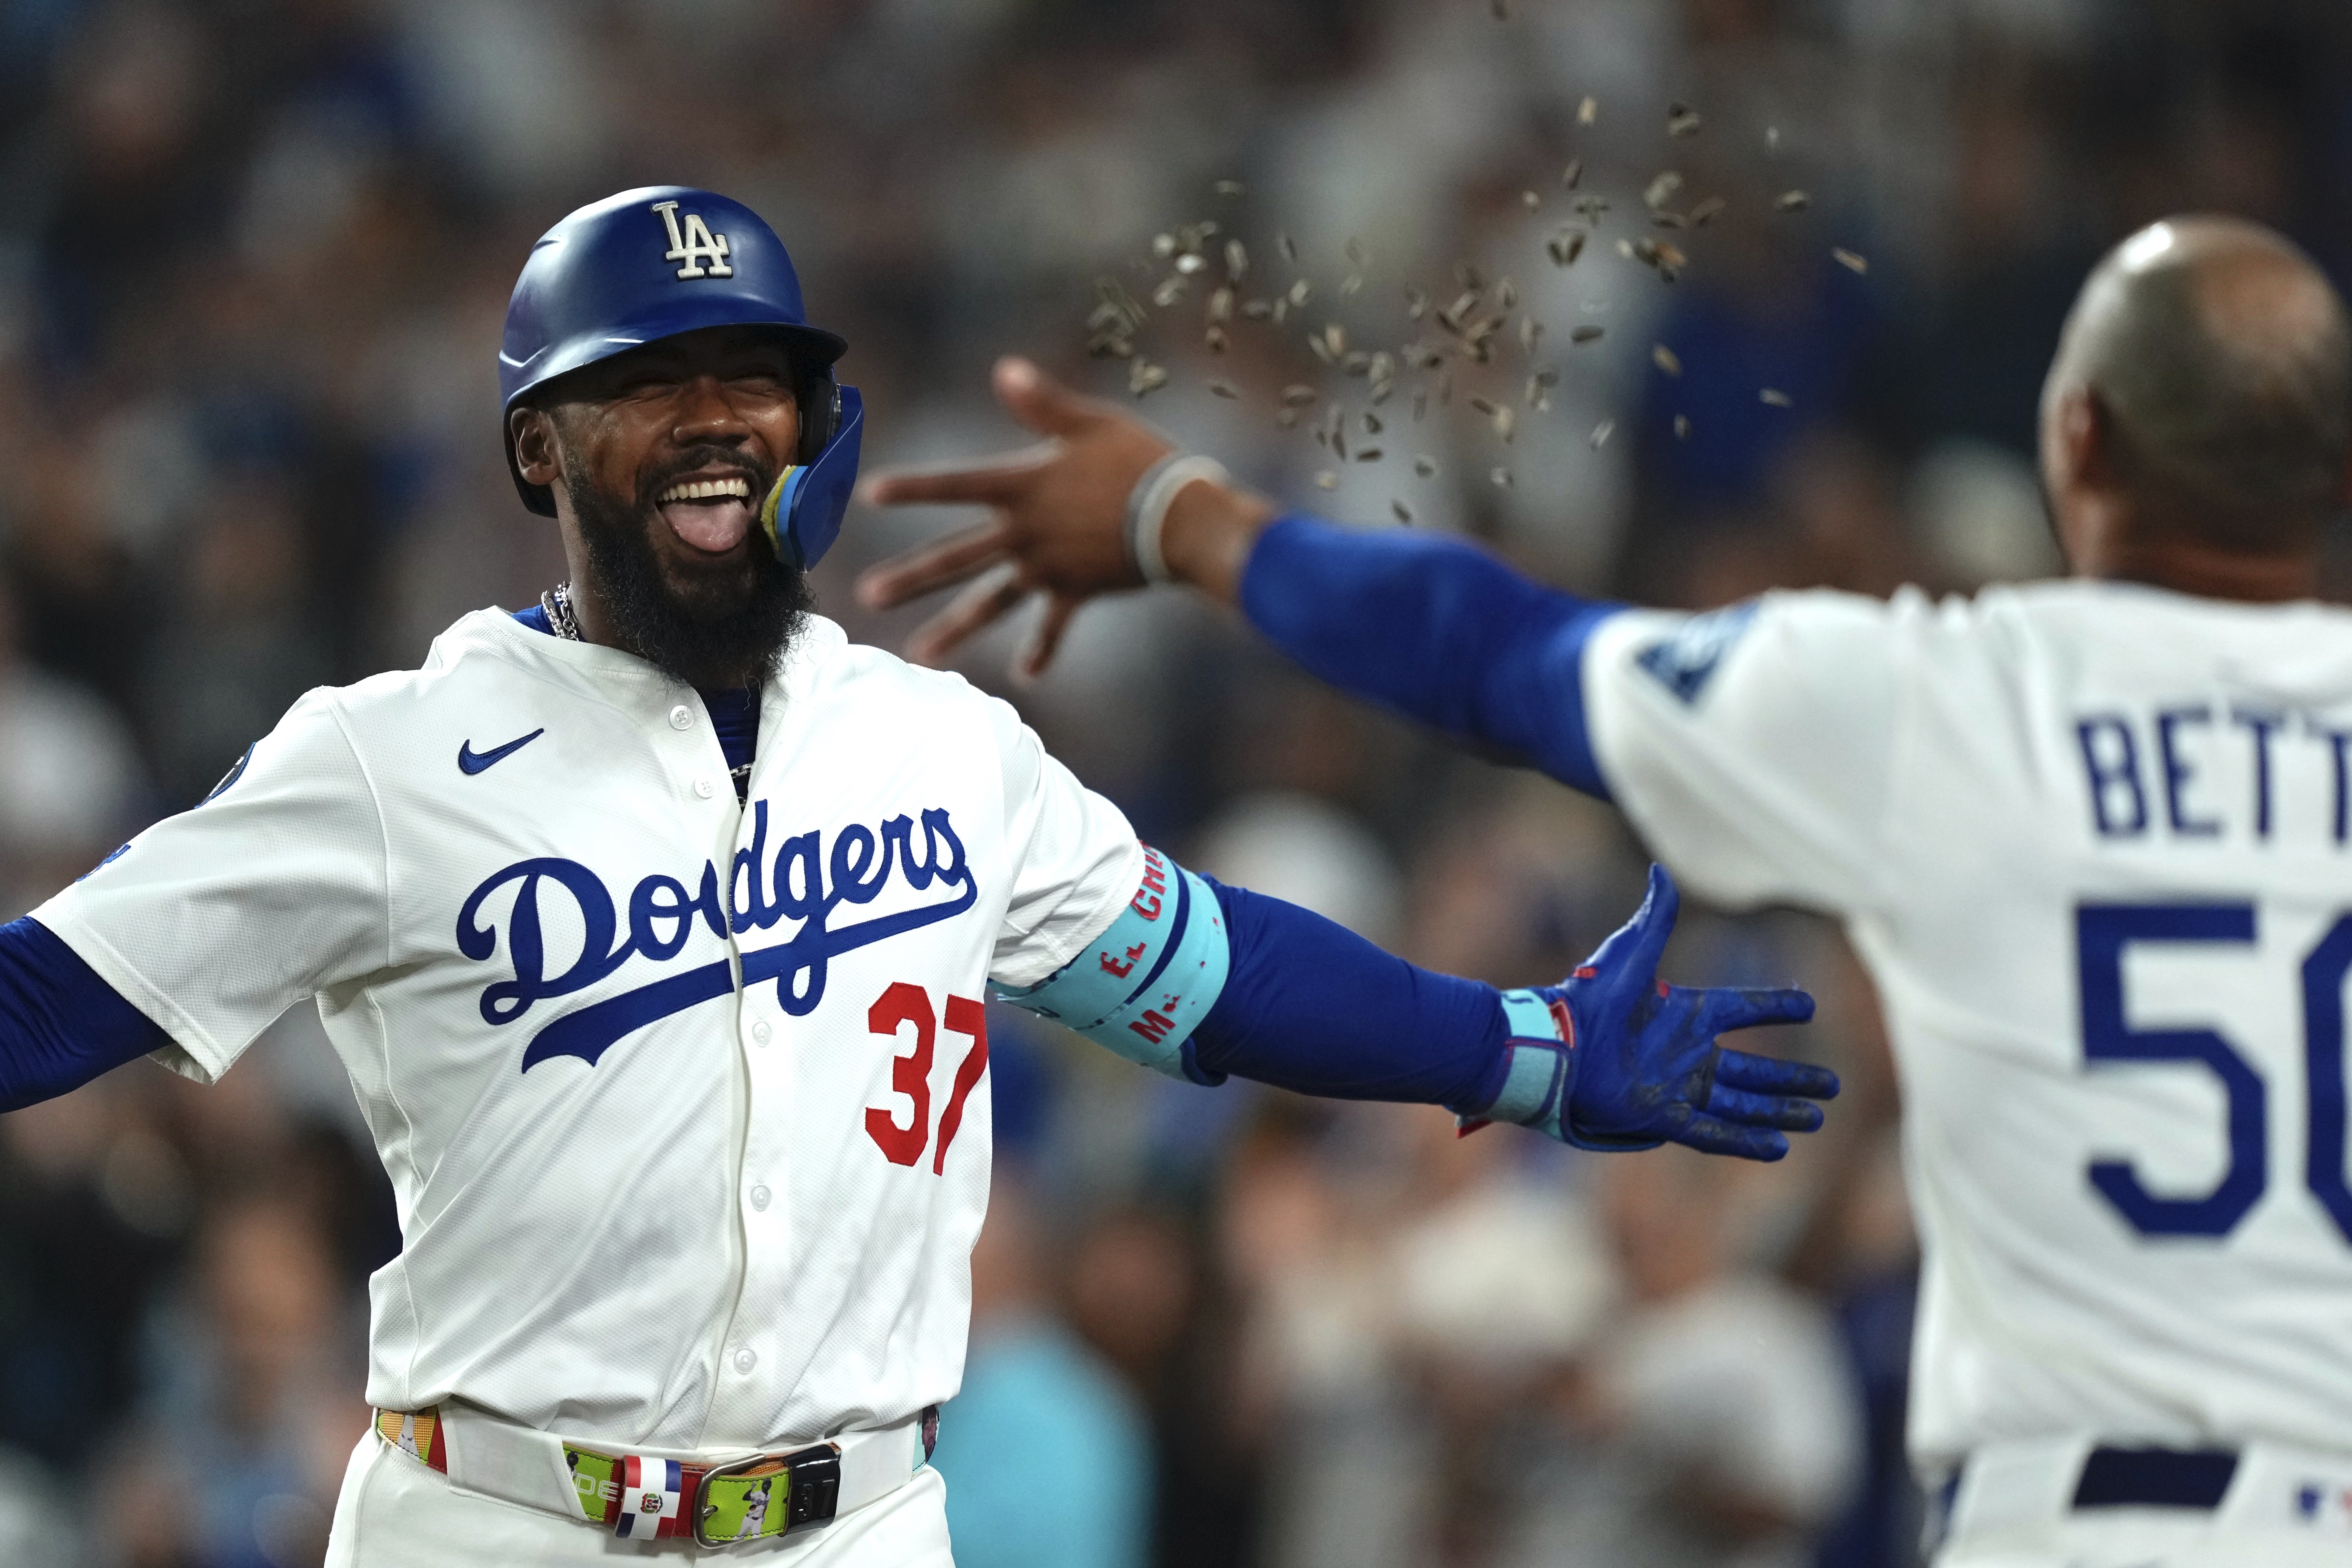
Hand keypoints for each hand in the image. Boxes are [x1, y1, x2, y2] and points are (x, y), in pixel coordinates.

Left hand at [855, 357, 1270, 675]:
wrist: (1181, 519)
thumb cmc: (1140, 462)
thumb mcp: (1092, 423)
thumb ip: (1043, 404)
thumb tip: (1004, 370)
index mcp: (1023, 487)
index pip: (956, 486)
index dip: (914, 488)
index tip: (869, 495)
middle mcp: (1025, 533)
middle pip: (957, 557)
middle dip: (911, 578)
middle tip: (867, 597)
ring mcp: (1047, 568)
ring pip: (990, 603)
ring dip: (952, 630)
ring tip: (917, 655)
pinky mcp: (1076, 591)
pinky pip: (1053, 626)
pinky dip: (1041, 649)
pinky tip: (1024, 675)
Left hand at [1488, 865, 1836, 1160]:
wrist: (1554, 1047)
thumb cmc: (1589, 999)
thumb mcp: (1629, 954)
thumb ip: (1655, 917)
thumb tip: (1661, 870)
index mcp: (1684, 1015)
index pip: (1741, 1010)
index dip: (1774, 1007)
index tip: (1808, 1006)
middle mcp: (1686, 1054)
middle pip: (1752, 1069)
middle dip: (1791, 1078)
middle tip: (1831, 1086)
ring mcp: (1676, 1088)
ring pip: (1740, 1104)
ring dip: (1777, 1112)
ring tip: (1815, 1118)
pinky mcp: (1661, 1117)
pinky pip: (1712, 1133)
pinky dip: (1744, 1141)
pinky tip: (1777, 1148)